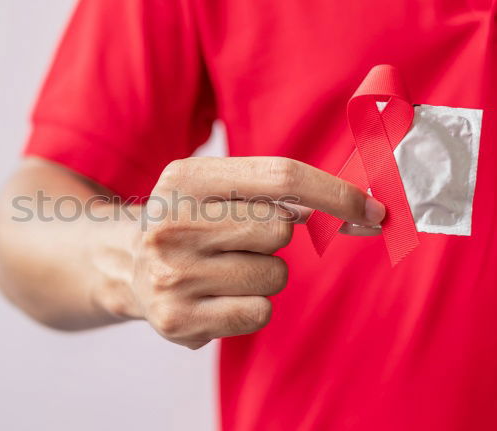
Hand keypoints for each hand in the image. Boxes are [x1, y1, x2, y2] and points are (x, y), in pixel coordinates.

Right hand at [117, 157, 384, 348]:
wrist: (126, 265)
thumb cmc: (189, 221)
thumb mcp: (214, 184)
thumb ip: (273, 186)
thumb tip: (355, 206)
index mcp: (184, 179)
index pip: (280, 177)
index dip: (334, 192)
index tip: (370, 209)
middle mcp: (171, 224)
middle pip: (280, 228)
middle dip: (275, 235)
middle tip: (239, 239)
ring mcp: (172, 275)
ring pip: (274, 275)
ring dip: (263, 273)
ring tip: (224, 268)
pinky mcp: (178, 319)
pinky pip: (259, 312)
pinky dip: (252, 306)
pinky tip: (219, 296)